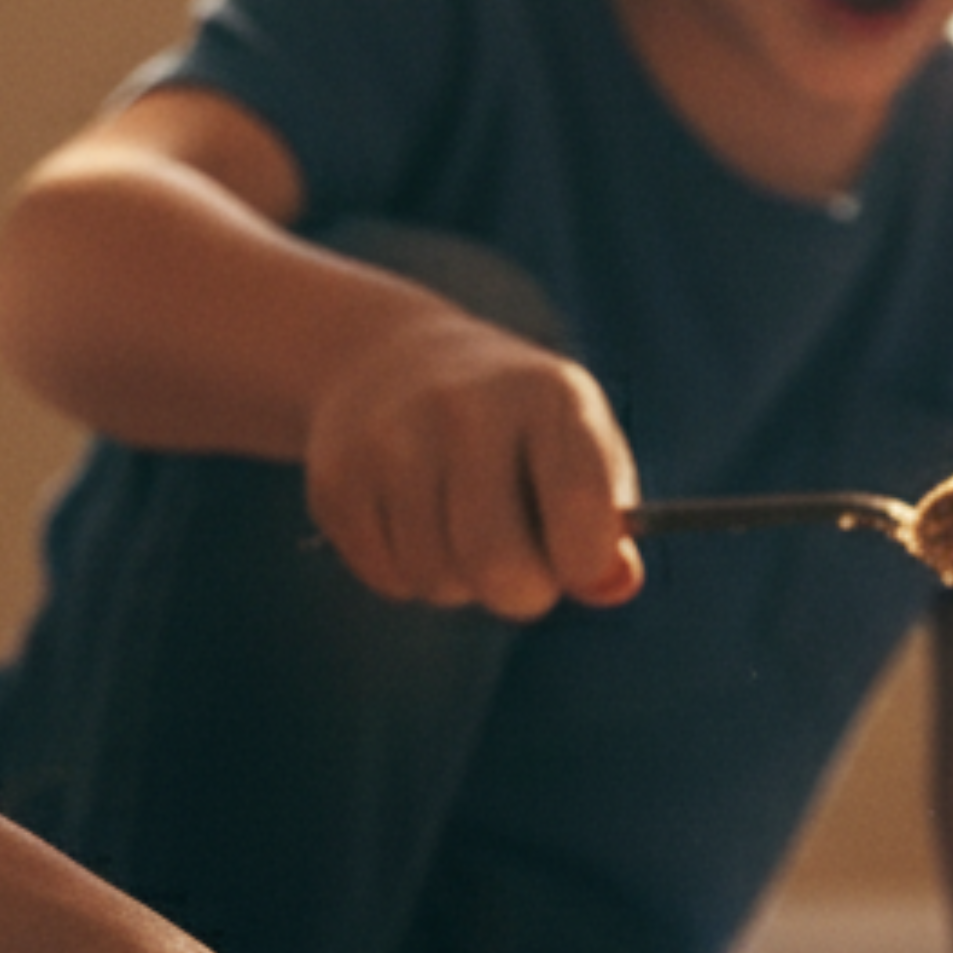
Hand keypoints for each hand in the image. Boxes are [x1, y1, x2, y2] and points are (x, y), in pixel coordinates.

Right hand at [302, 293, 641, 617]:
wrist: (392, 359)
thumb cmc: (516, 429)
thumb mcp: (577, 450)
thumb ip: (606, 525)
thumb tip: (615, 584)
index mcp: (549, 396)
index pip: (580, 506)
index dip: (586, 563)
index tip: (579, 565)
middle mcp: (466, 406)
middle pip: (499, 564)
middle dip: (521, 593)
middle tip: (523, 571)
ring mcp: (391, 437)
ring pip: (438, 579)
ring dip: (460, 581)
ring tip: (462, 528)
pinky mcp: (337, 475)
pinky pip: (388, 576)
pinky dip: (408, 572)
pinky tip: (414, 520)